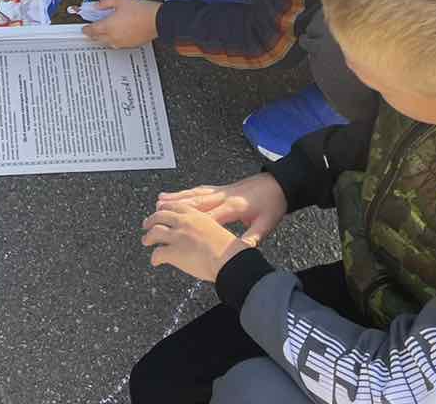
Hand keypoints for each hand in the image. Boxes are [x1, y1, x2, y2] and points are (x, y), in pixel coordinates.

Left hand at [84, 0, 160, 47]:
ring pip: (107, 43)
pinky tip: (116, 35)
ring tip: (102, 33)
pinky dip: (113, 40)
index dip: (86, 29)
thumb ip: (105, 3)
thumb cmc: (140, 10)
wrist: (156, 20)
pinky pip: (117, 44)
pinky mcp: (130, 44)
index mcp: (108, 26)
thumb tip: (97, 6)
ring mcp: (122, 42)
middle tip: (90, 32)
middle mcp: (113, 36)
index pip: (92, 30)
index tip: (84, 29)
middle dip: (93, 35)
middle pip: (98, 38)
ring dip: (102, 38)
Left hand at [142, 202, 256, 281]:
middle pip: (160, 216)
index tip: (159, 210)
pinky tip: (155, 261)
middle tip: (146, 225)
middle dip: (151, 220)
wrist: (230, 260)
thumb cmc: (230, 249)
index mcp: (196, 215)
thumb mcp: (216, 229)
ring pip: (155, 232)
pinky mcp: (174, 252)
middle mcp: (184, 222)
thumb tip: (198, 236)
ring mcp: (178, 236)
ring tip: (146, 241)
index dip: (164, 208)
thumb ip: (203, 228)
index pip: (174, 206)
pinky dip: (154, 258)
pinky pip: (158, 253)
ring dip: (148, 237)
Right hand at [155, 173, 289, 241]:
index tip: (175, 231)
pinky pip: (200, 190)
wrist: (279, 183)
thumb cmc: (273, 205)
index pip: (210, 217)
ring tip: (159, 201)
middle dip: (175, 208)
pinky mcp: (222, 188)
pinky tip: (176, 195)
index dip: (192, 224)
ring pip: (194, 194)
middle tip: (156, 212)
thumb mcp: (267, 224)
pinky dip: (186, 192)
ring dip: (176, 198)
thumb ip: (252, 238)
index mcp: (234, 207)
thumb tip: (241, 252)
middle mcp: (223, 197)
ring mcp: (221, 191)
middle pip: (195, 203)